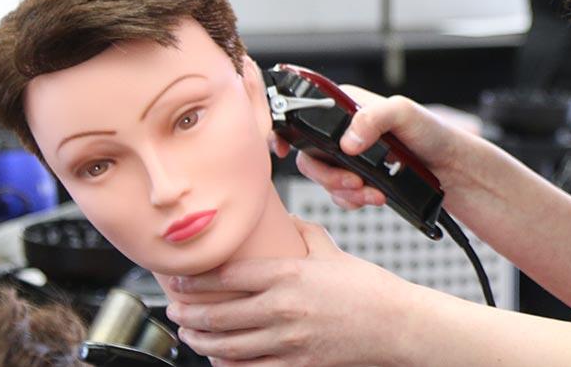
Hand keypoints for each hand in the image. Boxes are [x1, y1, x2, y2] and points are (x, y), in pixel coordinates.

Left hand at [165, 217, 419, 366]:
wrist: (397, 326)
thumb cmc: (368, 288)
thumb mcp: (332, 252)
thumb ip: (303, 233)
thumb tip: (283, 218)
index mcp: (289, 274)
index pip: (228, 274)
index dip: (196, 278)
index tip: (179, 278)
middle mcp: (283, 308)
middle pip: (219, 312)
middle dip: (188, 312)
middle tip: (173, 308)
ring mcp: (288, 340)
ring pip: (228, 344)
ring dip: (200, 339)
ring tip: (188, 332)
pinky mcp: (297, 365)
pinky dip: (227, 365)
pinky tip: (216, 358)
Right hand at [270, 85, 478, 210]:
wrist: (452, 168)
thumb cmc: (432, 133)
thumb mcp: (405, 113)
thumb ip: (375, 118)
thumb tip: (347, 142)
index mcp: (346, 107)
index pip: (302, 111)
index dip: (284, 129)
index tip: (279, 149)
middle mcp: (342, 131)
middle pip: (308, 154)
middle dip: (326, 174)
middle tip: (351, 181)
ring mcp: (349, 157)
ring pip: (323, 178)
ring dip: (343, 191)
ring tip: (370, 193)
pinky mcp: (358, 178)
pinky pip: (340, 195)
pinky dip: (353, 200)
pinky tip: (374, 198)